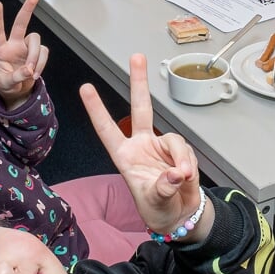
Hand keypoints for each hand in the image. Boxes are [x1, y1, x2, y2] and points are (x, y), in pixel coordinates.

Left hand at [0, 0, 48, 108]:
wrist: (17, 92)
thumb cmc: (6, 85)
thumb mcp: (6, 83)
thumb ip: (16, 77)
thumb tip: (29, 69)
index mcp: (1, 49)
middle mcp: (14, 44)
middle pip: (20, 24)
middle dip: (27, 10)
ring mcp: (26, 48)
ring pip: (36, 42)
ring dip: (35, 57)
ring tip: (31, 72)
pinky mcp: (37, 53)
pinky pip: (44, 53)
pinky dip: (42, 63)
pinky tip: (35, 73)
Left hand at [79, 54, 206, 237]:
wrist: (181, 216)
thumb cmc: (158, 209)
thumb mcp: (154, 202)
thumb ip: (162, 187)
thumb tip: (175, 173)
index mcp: (125, 156)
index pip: (107, 129)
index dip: (97, 110)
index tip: (86, 88)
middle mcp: (142, 145)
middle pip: (141, 108)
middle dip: (139, 82)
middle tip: (137, 57)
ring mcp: (161, 147)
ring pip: (174, 139)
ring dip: (180, 158)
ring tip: (182, 177)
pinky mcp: (180, 152)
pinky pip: (187, 152)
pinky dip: (189, 165)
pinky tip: (187, 178)